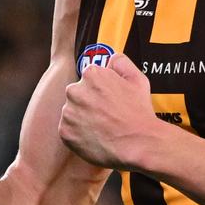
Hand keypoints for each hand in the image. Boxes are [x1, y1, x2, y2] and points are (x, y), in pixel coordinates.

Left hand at [59, 53, 157, 169]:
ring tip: (102, 128)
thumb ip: (121, 62)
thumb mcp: (138, 79)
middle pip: (78, 94)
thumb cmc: (139, 113)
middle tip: (106, 115)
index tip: (108, 100)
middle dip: (89, 103)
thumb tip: (111, 60)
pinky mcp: (65, 132)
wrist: (137, 144)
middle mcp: (75, 91)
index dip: (100, 90)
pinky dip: (79, 134)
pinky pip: (68, 131)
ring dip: (82, 118)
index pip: (90, 78)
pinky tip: (95, 137)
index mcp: (91, 75)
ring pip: (72, 113)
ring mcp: (69, 112)